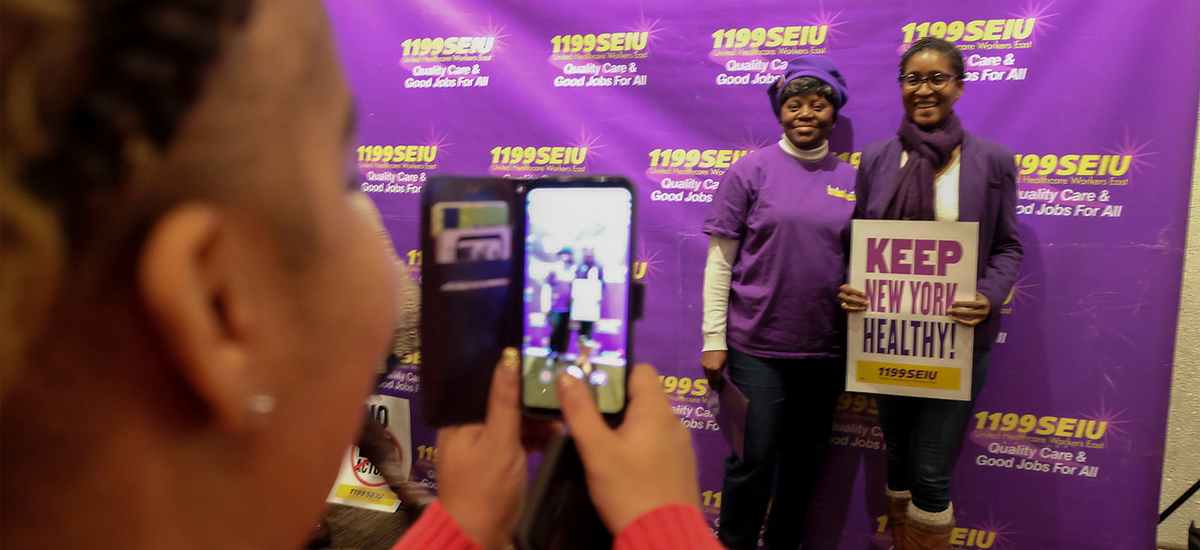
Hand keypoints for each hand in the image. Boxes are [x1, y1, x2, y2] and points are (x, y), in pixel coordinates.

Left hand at [436, 349, 556, 549]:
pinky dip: (534, 438)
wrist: (481, 537)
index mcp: (459, 419)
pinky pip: (517, 439)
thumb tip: (509, 357)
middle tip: (556, 399)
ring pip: (513, 421)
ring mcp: (483, 446)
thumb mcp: (499, 440)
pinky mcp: (497, 461)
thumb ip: (505, 400)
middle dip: (529, 401)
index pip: (486, 384)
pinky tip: (553, 437)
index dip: (512, 374)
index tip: (539, 366)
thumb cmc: (486, 488)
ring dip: (536, 421)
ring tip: (558, 423)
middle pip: (502, 402)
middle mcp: (468, 428)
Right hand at [556, 364, 698, 534]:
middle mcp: (673, 421)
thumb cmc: (629, 489)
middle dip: (615, 400)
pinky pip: (658, 442)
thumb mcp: (597, 450)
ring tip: (600, 438)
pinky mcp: (680, 466)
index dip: (614, 372)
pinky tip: (623, 462)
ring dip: (626, 423)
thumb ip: (580, 411)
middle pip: (643, 395)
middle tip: (587, 413)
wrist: (663, 537)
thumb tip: (567, 375)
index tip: (590, 385)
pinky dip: (639, 443)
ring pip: (650, 420)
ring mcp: (680, 445)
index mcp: (655, 410)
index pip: (640, 370)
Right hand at [700, 350, 726, 391]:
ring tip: (712, 383)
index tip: (718, 390)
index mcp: (716, 368)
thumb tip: (718, 375)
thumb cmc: (722, 353)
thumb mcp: (724, 363)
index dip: (718, 386)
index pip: (716, 380)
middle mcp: (709, 368)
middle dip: (713, 385)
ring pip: (706, 375)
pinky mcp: (701, 363)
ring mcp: (704, 366)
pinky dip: (707, 374)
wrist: (714, 343)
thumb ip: (720, 370)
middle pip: (710, 379)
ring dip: (710, 379)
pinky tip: (709, 375)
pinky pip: (704, 371)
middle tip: (715, 389)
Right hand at [838, 284, 867, 311]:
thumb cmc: (851, 288)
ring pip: (847, 306)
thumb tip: (866, 294)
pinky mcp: (843, 307)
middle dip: (858, 301)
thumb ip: (858, 289)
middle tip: (866, 303)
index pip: (850, 291)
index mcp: (843, 288)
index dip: (858, 293)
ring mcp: (841, 302)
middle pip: (849, 299)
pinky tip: (860, 310)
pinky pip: (848, 310)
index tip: (865, 295)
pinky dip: (855, 310)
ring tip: (864, 308)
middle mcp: (841, 295)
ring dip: (857, 308)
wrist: (844, 292)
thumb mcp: (853, 286)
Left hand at [950, 292, 990, 325]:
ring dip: (959, 319)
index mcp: (982, 303)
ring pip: (970, 321)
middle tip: (949, 310)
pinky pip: (970, 324)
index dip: (961, 304)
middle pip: (969, 313)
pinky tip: (956, 319)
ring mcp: (982, 318)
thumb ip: (968, 295)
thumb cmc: (980, 298)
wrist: (989, 304)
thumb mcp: (976, 294)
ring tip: (952, 316)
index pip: (970, 304)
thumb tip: (956, 296)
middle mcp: (983, 312)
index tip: (953, 303)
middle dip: (958, 312)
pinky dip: (963, 323)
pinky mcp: (979, 322)